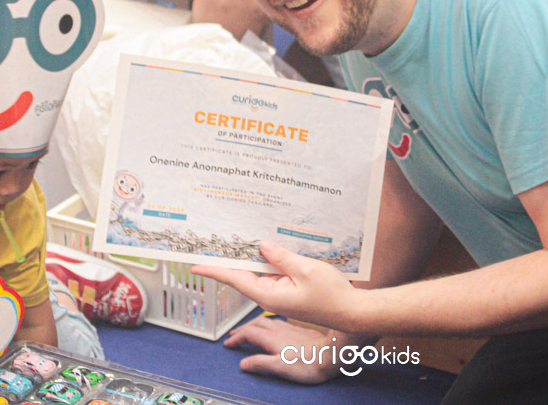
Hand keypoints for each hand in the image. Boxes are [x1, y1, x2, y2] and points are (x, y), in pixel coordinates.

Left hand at [192, 240, 360, 330]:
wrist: (352, 312)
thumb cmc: (331, 295)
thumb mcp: (306, 269)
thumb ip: (282, 256)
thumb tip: (263, 245)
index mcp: (270, 294)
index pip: (235, 279)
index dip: (214, 270)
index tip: (195, 266)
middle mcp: (271, 295)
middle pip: (246, 273)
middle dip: (232, 256)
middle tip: (215, 240)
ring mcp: (281, 293)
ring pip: (262, 270)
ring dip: (256, 255)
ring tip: (244, 235)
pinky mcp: (291, 290)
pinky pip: (276, 272)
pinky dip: (273, 259)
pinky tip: (273, 245)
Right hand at [222, 315, 344, 383]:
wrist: (333, 352)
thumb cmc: (310, 362)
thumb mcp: (281, 367)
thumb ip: (261, 363)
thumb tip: (244, 363)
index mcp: (272, 338)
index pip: (248, 333)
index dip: (236, 337)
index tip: (228, 342)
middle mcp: (280, 330)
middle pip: (255, 324)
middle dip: (242, 328)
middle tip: (233, 334)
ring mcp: (290, 328)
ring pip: (266, 321)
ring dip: (254, 325)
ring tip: (249, 329)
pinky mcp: (298, 330)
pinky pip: (277, 323)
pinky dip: (268, 325)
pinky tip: (272, 329)